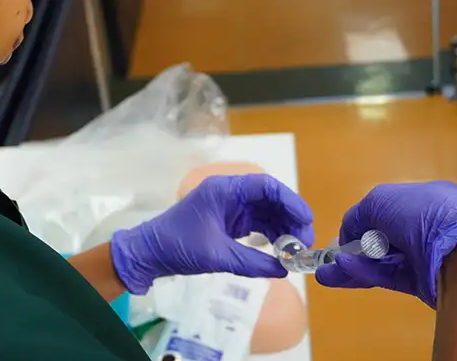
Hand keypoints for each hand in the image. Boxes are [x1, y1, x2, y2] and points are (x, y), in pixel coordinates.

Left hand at [110, 174, 314, 294]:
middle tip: (304, 243)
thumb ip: (252, 262)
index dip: (290, 200)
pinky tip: (280, 251)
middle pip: (269, 199)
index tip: (306, 220)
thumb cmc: (178, 246)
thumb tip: (284, 270)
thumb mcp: (217, 256)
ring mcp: (228, 207)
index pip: (265, 186)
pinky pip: (256, 224)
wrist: (149, 253)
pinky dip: (270, 236)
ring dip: (282, 229)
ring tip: (295, 251)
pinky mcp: (227, 222)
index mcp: (224, 190)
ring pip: (265, 212)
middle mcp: (228, 194)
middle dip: (289, 219)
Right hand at [315, 181, 456, 307]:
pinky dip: (367, 273)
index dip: (368, 218)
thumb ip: (358, 215)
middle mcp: (432, 225)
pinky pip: (391, 275)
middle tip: (333, 256)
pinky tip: (342, 272)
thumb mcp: (379, 201)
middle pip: (387, 235)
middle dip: (357, 245)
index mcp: (431, 198)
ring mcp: (430, 255)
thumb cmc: (424, 215)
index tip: (349, 231)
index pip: (393, 207)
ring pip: (385, 259)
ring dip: (355, 263)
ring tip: (326, 272)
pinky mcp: (427, 281)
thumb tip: (348, 233)